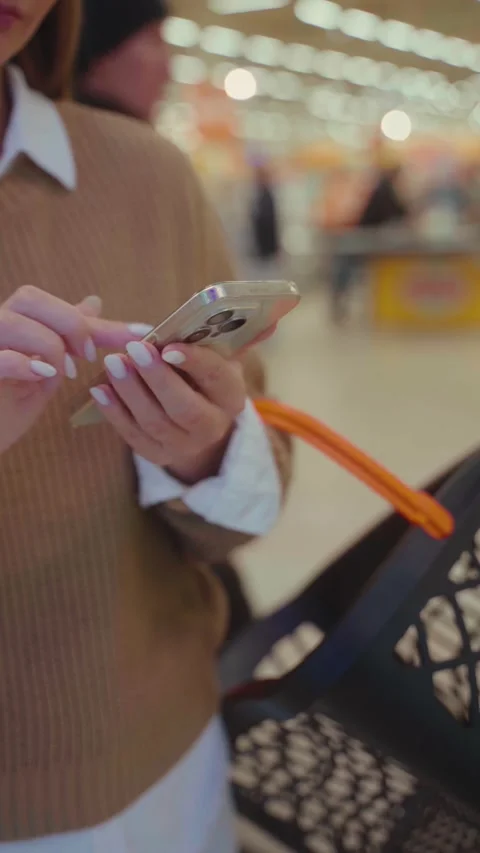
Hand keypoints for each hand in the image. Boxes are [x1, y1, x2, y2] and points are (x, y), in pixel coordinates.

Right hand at [0, 286, 148, 456]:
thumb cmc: (6, 408)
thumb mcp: (46, 372)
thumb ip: (67, 339)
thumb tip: (94, 303)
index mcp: (16, 324)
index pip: (60, 308)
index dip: (101, 323)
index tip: (141, 334)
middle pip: (30, 297)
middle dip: (68, 323)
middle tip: (87, 356)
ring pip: (12, 320)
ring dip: (48, 343)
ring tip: (60, 372)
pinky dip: (21, 362)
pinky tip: (41, 375)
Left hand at [90, 342, 246, 484]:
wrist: (195, 423)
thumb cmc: (204, 378)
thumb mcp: (224, 357)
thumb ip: (238, 336)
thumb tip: (271, 320)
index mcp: (232, 397)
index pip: (217, 379)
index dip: (194, 362)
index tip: (168, 345)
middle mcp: (212, 427)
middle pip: (185, 408)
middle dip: (157, 379)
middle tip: (133, 350)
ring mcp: (183, 445)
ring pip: (155, 423)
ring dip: (131, 392)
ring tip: (112, 363)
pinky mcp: (157, 455)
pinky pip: (133, 436)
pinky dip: (114, 412)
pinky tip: (99, 389)